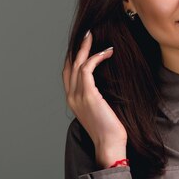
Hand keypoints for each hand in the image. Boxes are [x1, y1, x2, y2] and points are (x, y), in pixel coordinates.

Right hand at [62, 31, 127, 167]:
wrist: (109, 145)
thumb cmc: (110, 129)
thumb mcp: (101, 109)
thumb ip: (98, 96)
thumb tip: (107, 83)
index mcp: (73, 100)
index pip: (68, 73)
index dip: (72, 56)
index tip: (82, 44)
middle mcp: (72, 96)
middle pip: (69, 64)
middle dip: (77, 47)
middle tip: (86, 33)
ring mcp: (78, 96)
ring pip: (77, 63)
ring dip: (85, 47)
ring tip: (93, 36)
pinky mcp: (89, 95)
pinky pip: (87, 69)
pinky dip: (96, 57)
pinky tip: (107, 51)